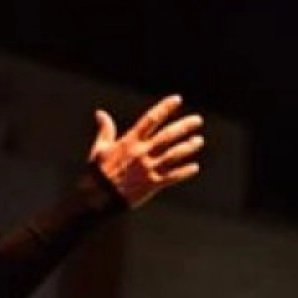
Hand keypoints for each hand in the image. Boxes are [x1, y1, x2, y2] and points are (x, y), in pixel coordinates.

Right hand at [88, 94, 203, 207]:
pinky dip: (184, 172)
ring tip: (199, 141)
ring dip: (188, 147)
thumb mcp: (100, 148)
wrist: (99, 197)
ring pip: (173, 155)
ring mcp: (148, 168)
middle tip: (197, 120)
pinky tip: (195, 167)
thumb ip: (105, 130)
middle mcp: (142, 153)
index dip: (165, 108)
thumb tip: (100, 113)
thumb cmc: (98, 173)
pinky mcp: (152, 184)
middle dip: (184, 126)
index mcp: (130, 141)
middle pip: (167, 136)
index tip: (177, 100)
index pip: (151, 119)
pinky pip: (172, 177)